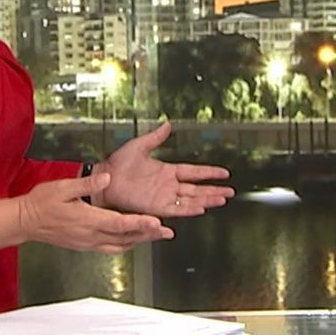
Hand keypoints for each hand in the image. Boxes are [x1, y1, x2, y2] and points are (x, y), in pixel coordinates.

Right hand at [18, 171, 172, 253]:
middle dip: (148, 235)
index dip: (140, 224)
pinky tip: (131, 239)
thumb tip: (106, 177)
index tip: (157, 223)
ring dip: (139, 242)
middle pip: (125, 238)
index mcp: (88, 219)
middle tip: (166, 233)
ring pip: (119, 246)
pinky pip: (110, 248)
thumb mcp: (63, 187)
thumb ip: (87, 183)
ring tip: (155, 237)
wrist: (25, 222)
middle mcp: (90, 235)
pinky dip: (125, 244)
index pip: (120, 223)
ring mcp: (87, 243)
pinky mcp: (84, 246)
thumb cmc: (42, 203)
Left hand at [98, 122, 233, 217]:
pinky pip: (176, 209)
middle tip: (230, 192)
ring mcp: (163, 197)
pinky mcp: (155, 207)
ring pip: (191, 200)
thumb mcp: (139, 146)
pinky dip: (189, 209)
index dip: (209, 172)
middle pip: (197, 188)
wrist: (105, 180)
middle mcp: (168, 185)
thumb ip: (155, 137)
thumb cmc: (117, 164)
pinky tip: (202, 208)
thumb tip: (167, 124)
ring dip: (207, 200)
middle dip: (214, 190)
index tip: (224, 173)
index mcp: (167, 171)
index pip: (194, 172)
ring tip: (222, 200)